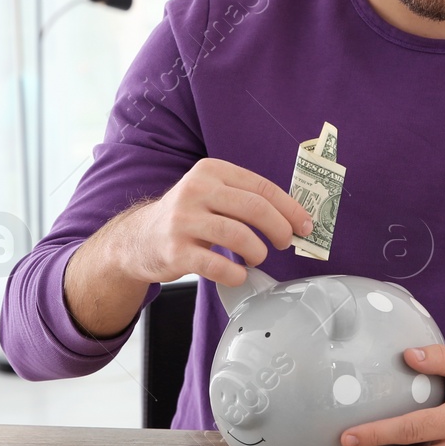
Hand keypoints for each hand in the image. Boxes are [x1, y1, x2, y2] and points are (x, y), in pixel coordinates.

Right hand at [101, 158, 313, 289]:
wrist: (139, 239)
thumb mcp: (211, 194)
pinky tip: (238, 274)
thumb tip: (294, 220)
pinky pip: (217, 264)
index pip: (261, 186)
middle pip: (254, 208)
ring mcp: (183, 220)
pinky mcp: (175, 250)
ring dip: (258, 251)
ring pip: (238, 235)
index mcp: (211, 171)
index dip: (290, 208)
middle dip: (280, 228)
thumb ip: (245, 200)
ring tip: (257, 257)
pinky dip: (236, 273)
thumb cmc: (187, 217)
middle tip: (286, 242)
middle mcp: (196, 190)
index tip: (305, 225)